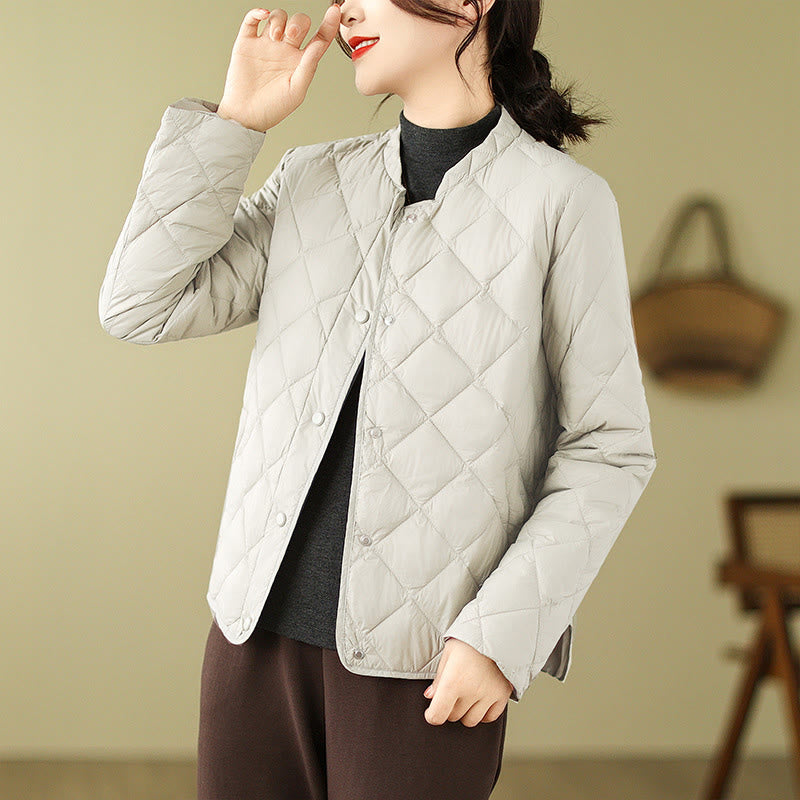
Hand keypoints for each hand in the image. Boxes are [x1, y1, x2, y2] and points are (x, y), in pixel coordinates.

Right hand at [217, 5, 341, 132]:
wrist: (246, 114)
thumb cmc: (273, 108)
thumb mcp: (297, 90)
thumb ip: (309, 65)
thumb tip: (319, 44)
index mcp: (301, 62)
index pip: (319, 38)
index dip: (329, 24)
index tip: (334, 11)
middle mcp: (285, 50)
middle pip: (298, 22)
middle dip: (297, 23)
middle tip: (291, 37)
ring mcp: (267, 44)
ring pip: (278, 17)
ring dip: (278, 22)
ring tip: (274, 38)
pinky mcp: (247, 42)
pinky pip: (252, 19)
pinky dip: (258, 12)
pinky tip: (264, 15)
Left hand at [423, 637, 512, 726]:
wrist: (498, 629)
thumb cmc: (470, 638)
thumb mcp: (448, 652)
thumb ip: (439, 678)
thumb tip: (431, 696)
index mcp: (453, 681)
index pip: (438, 715)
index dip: (432, 716)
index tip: (432, 712)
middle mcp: (471, 692)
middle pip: (453, 716)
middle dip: (449, 708)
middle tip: (451, 694)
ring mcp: (489, 695)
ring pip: (471, 720)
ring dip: (465, 712)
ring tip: (466, 696)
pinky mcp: (503, 694)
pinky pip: (490, 717)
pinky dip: (483, 713)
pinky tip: (480, 700)